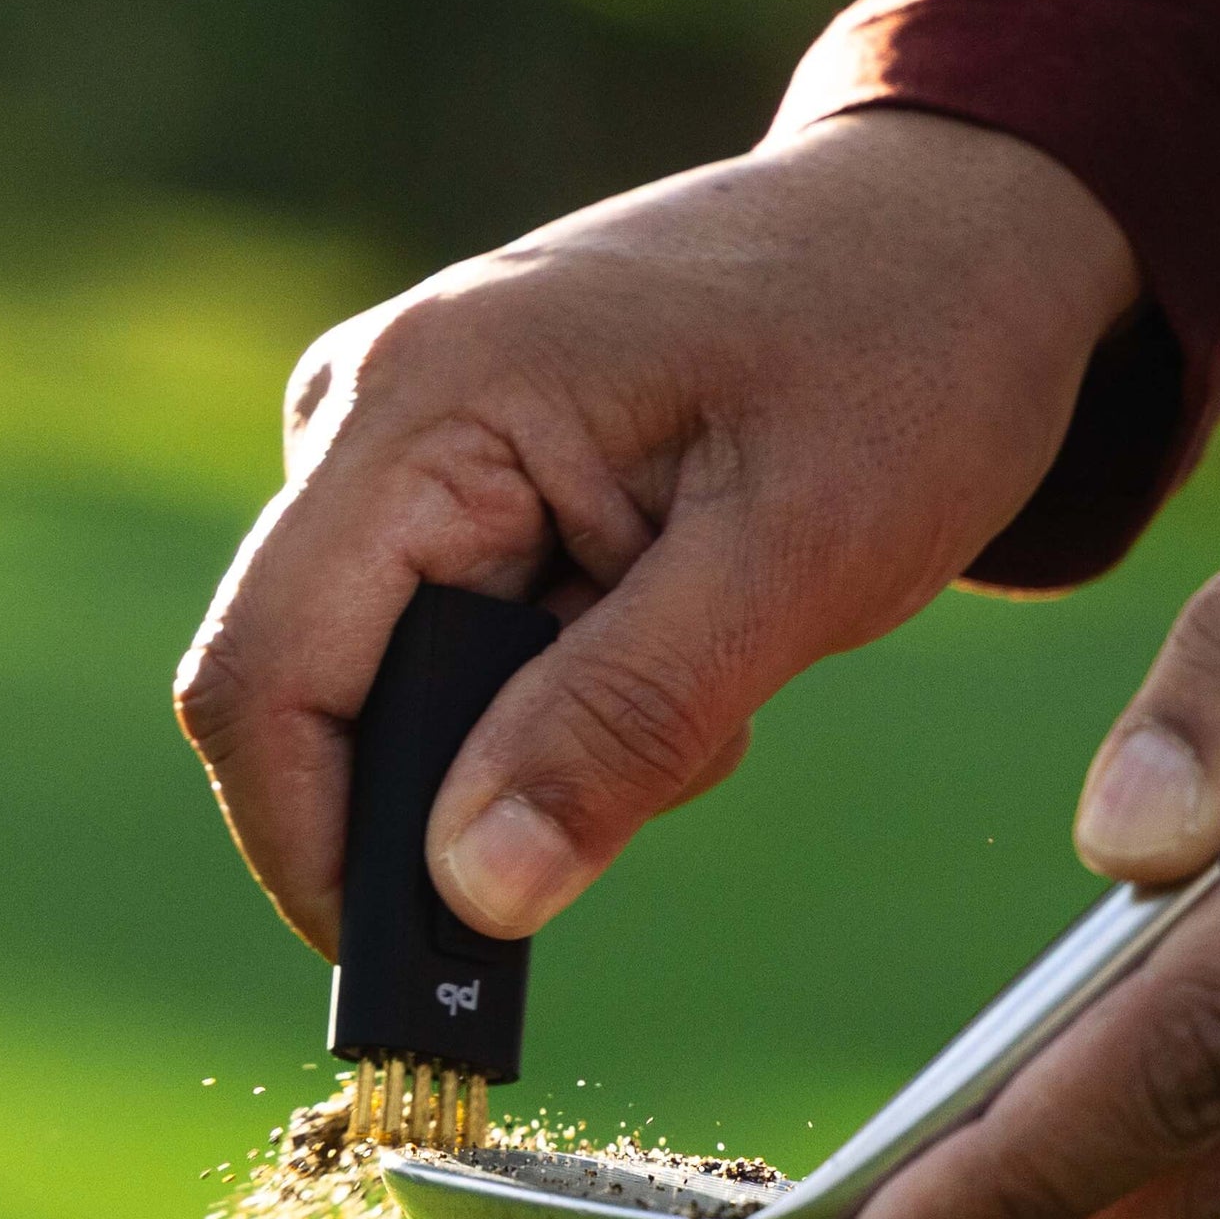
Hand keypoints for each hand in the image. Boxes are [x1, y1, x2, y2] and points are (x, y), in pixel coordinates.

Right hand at [174, 111, 1136, 954]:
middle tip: (665, 774)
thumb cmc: (901, 358)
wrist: (954, 230)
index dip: (316, 860)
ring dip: (535, 747)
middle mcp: (370, 412)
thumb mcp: (791, 559)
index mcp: (422, 406)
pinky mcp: (459, 479)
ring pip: (395, 690)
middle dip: (459, 802)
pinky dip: (560, 698)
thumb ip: (623, 720)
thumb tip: (469, 894)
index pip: (265, 681)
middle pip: (313, 695)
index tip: (422, 987)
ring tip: (711, 672)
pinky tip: (685, 636)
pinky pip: (454, 647)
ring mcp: (407, 442)